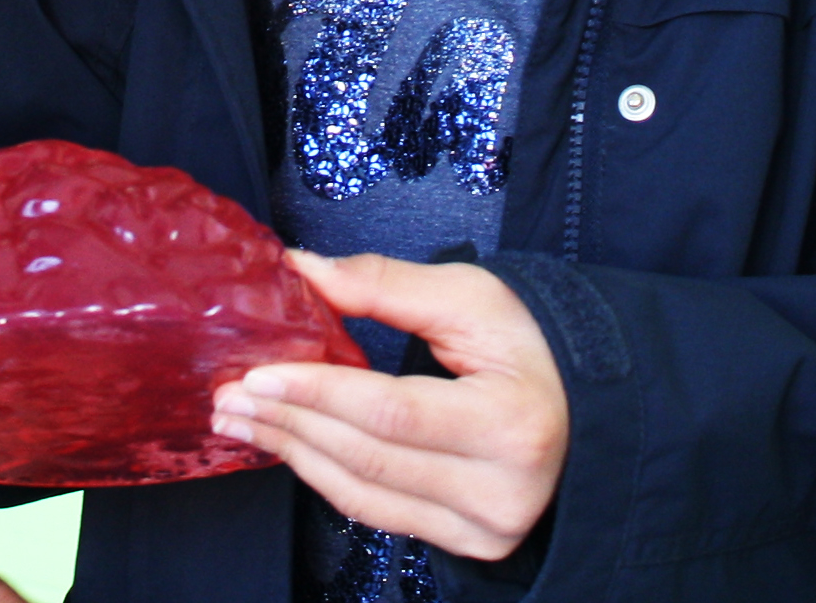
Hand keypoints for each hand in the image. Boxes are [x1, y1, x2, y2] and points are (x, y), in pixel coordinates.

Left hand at [211, 250, 567, 562]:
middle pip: (369, 458)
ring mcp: (484, 529)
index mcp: (510, 425)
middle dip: (290, 421)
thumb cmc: (532, 345)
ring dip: (294, 453)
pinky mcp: (468, 544)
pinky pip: (379, 514)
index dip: (319, 391)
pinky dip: (327, 476)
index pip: (392, 413)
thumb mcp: (472, 296)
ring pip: (365, 496)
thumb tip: (303, 270)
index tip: (259, 371)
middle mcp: (500, 492)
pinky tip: (291, 446)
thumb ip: (386, 285)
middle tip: (230, 394)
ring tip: (242, 421)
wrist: (586, 408)